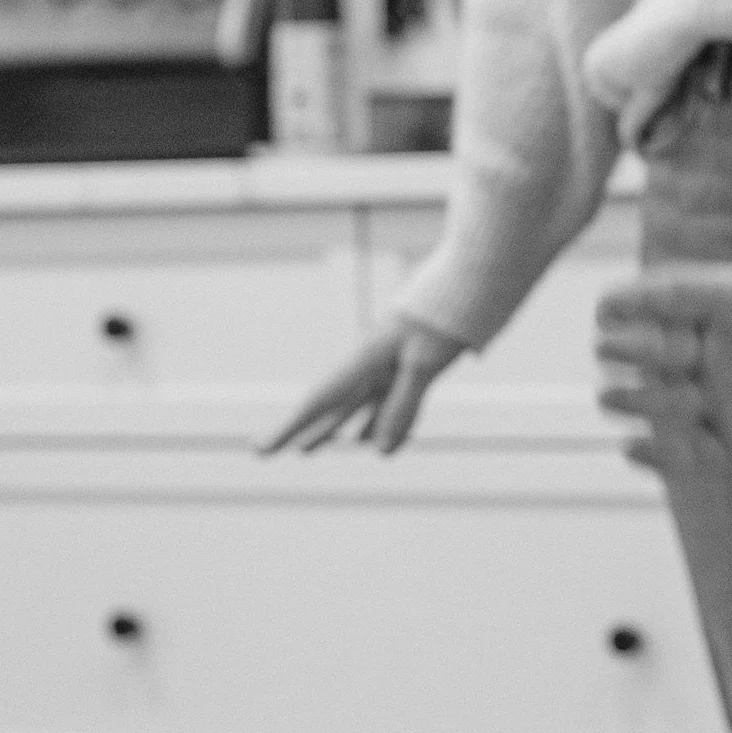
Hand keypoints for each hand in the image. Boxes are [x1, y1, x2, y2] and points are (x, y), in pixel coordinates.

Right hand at [262, 316, 463, 455]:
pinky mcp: (412, 364)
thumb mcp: (424, 363)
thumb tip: (380, 451)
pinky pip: (388, 403)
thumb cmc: (445, 318)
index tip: (258, 450)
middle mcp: (371, 363)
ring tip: (306, 449)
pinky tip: (371, 441)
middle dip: (301, 430)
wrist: (473, 281)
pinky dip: (378, 424)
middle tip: (265, 450)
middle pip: (329, 406)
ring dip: (332, 430)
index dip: (287, 429)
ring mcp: (390, 364)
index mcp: (365, 359)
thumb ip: (402, 406)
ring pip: (354, 407)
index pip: (318, 402)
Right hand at [596, 251, 731, 471]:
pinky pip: (689, 452)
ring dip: (638, 400)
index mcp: (731, 303)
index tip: (607, 306)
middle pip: (658, 347)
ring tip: (615, 399)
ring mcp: (719, 395)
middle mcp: (714, 347)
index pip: (675, 297)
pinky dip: (661, 456)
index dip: (639, 299)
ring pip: (663, 399)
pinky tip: (635, 452)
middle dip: (631, 348)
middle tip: (613, 350)